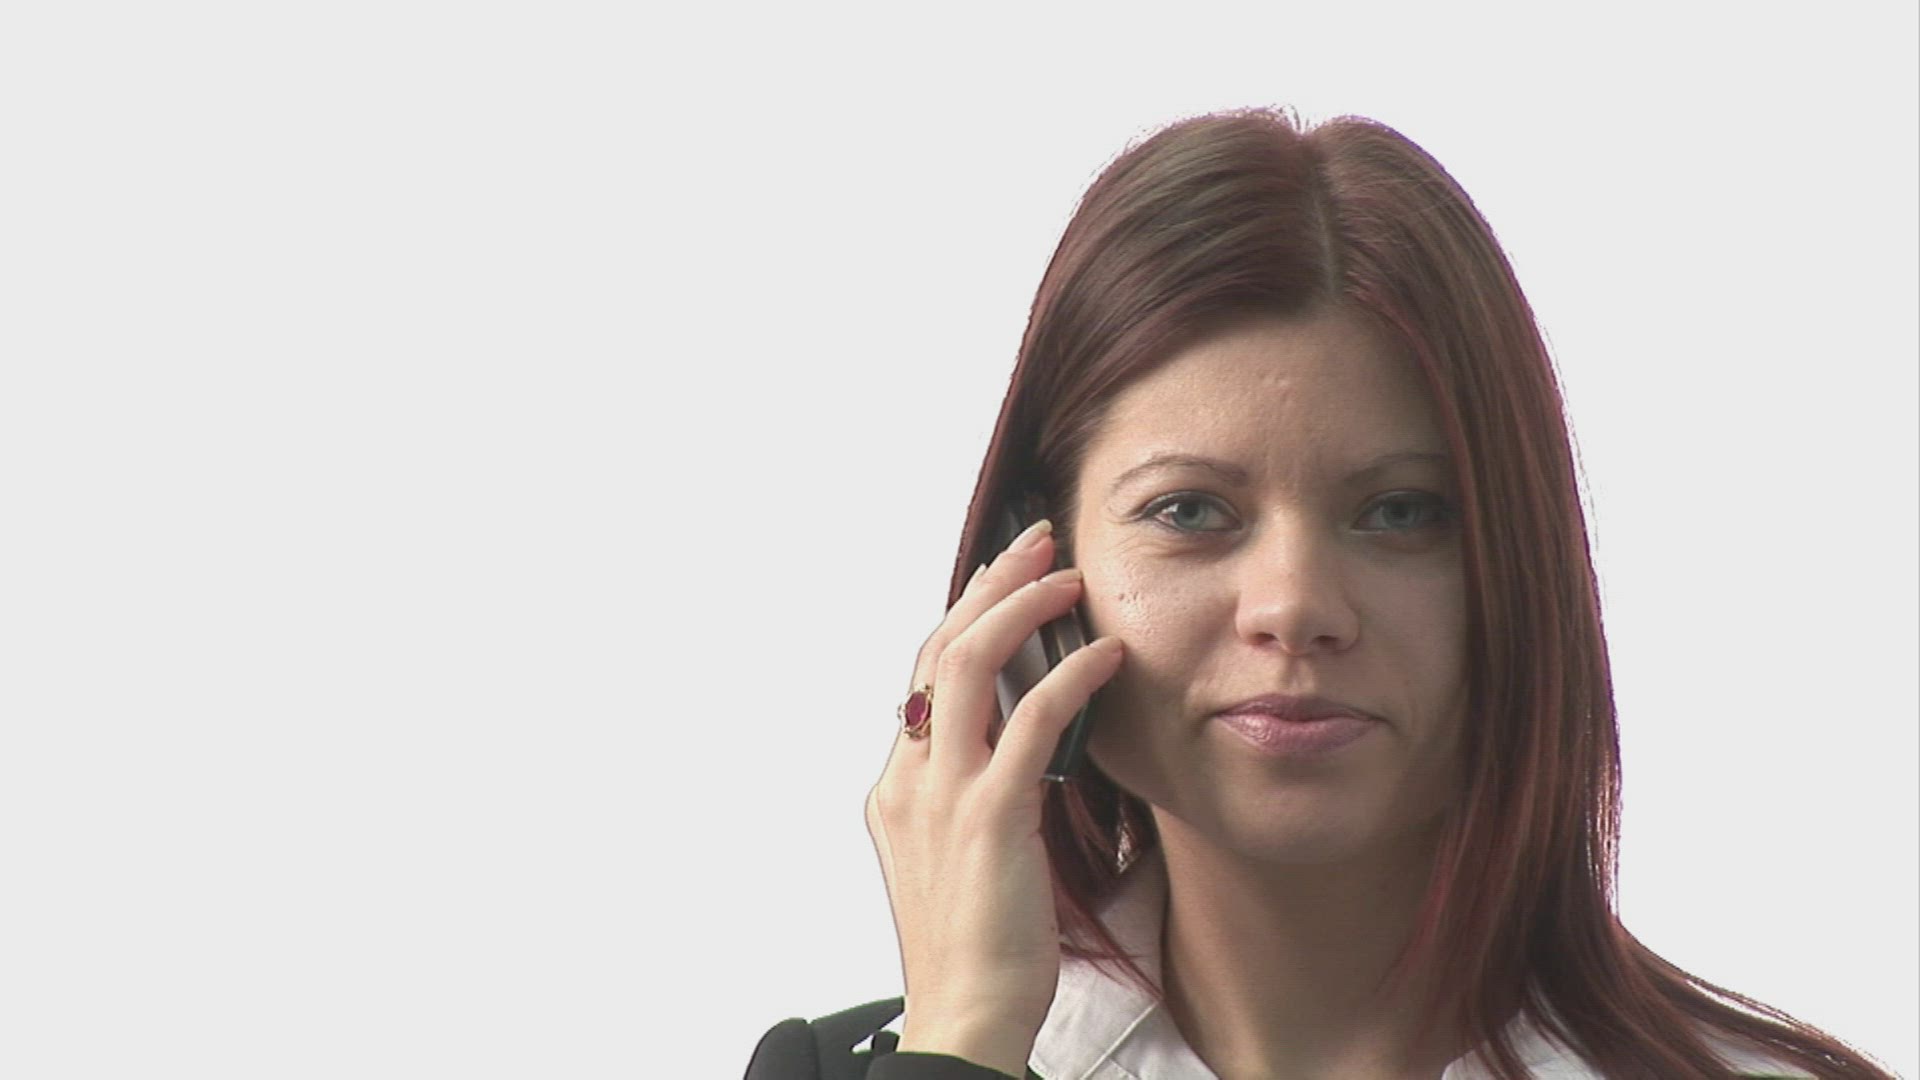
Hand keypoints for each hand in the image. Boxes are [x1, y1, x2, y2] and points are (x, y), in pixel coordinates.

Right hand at [864, 520, 1125, 1076]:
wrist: (965, 1017)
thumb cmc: (976, 950)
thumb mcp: (959, 859)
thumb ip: (974, 797)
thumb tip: (1018, 749)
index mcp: (898, 787)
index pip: (926, 675)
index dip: (967, 614)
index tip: (1008, 577)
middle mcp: (910, 779)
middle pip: (940, 649)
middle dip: (990, 585)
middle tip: (1037, 542)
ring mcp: (944, 796)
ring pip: (969, 666)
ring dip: (1020, 608)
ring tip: (1068, 576)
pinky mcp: (988, 819)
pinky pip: (1029, 724)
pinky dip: (1068, 678)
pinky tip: (1103, 656)